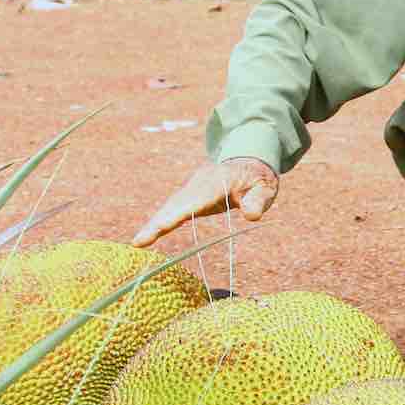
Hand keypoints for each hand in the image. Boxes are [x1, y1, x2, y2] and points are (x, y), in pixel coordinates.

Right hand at [132, 157, 278, 246]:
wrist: (250, 162)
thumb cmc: (258, 178)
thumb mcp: (266, 187)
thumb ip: (259, 199)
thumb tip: (252, 215)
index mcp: (217, 180)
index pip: (195, 199)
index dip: (177, 214)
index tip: (161, 226)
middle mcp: (200, 182)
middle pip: (176, 203)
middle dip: (158, 221)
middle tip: (138, 241)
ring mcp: (192, 187)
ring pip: (171, 206)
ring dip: (155, 223)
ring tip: (138, 242)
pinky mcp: (190, 195)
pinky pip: (173, 209)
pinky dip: (161, 221)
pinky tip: (147, 236)